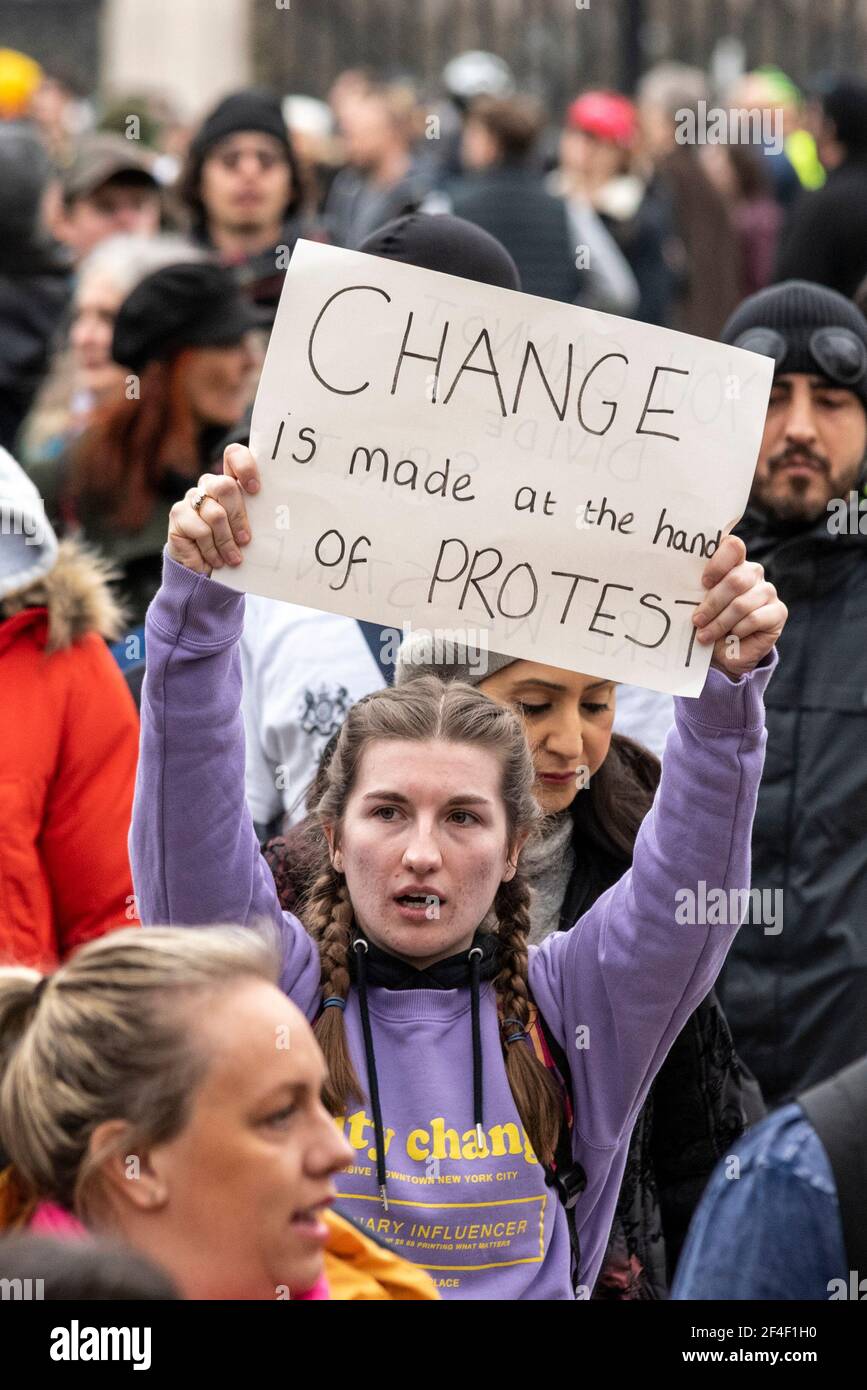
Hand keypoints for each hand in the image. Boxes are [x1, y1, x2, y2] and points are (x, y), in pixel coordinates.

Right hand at [167, 444, 259, 575]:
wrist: (205, 572)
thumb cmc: (234, 549)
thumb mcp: (250, 532)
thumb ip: (258, 518)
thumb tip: (279, 517)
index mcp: (231, 482)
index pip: (234, 455)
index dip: (245, 466)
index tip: (256, 489)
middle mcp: (210, 485)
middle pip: (226, 486)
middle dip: (239, 518)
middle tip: (245, 541)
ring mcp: (192, 497)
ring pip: (215, 514)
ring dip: (226, 541)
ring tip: (233, 559)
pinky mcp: (178, 514)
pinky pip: (200, 530)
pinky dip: (211, 550)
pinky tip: (216, 561)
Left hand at [693, 534, 786, 678]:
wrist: (727, 652)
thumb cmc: (709, 623)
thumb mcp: (699, 606)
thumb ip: (697, 594)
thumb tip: (683, 594)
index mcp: (732, 564)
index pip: (732, 547)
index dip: (718, 562)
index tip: (704, 582)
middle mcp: (753, 573)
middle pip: (735, 580)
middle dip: (712, 604)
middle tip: (697, 621)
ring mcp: (767, 591)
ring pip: (742, 604)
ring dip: (720, 623)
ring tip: (705, 636)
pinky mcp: (778, 612)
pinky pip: (754, 619)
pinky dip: (736, 631)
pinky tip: (729, 638)